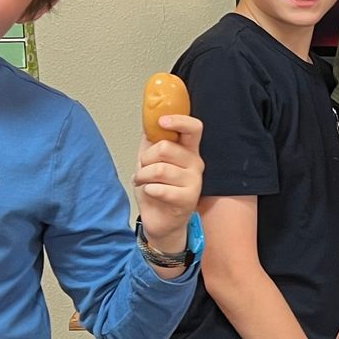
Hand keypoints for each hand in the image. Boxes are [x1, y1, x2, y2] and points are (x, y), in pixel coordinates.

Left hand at [132, 113, 203, 256]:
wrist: (160, 221)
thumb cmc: (157, 189)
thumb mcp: (150, 160)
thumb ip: (152, 140)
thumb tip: (148, 118)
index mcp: (188, 150)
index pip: (193, 128)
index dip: (178, 121)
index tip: (161, 121)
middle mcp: (195, 163)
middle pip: (166, 147)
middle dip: (145, 159)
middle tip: (144, 169)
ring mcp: (194, 182)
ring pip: (159, 169)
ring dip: (142, 176)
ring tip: (143, 182)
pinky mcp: (188, 199)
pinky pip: (161, 188)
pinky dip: (148, 190)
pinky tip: (151, 193)